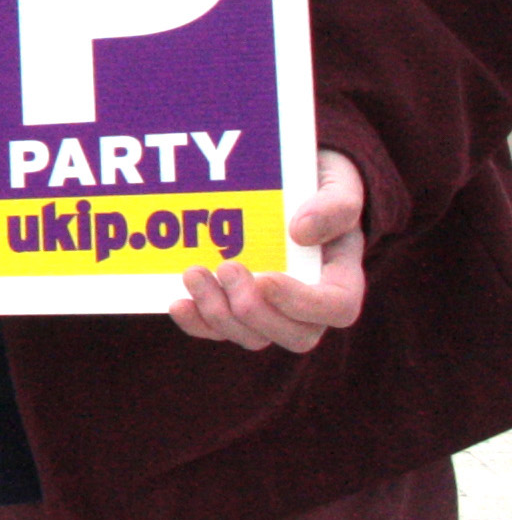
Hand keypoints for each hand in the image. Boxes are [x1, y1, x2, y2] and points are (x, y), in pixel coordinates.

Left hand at [171, 147, 365, 352]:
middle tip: (226, 268)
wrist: (288, 183)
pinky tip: (177, 302)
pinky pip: (219, 330)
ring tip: (194, 274)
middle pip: (295, 336)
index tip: (266, 279)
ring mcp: (272, 310)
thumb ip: (334, 205)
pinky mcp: (236, 307)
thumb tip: (301, 232)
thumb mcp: (338, 185)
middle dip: (254, 311)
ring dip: (219, 314)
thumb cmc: (318, 186)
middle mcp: (309, 304)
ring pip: (253, 337)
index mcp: (342, 277)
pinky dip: (197, 323)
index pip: (337, 308)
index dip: (302, 304)